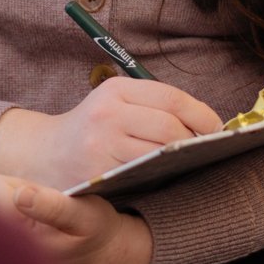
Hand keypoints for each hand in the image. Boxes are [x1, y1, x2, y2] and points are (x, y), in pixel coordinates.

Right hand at [0, 78, 219, 188]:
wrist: (46, 154)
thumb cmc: (92, 129)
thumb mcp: (115, 103)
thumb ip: (152, 107)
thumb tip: (205, 122)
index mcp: (116, 89)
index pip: (172, 98)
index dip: (202, 114)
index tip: (216, 128)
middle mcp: (108, 112)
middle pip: (170, 126)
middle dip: (196, 140)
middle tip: (206, 148)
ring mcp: (102, 143)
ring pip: (160, 152)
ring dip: (182, 158)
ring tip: (191, 160)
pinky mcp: (98, 171)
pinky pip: (143, 173)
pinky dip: (162, 173)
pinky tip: (167, 174)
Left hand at [0, 175, 152, 263]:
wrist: (101, 259)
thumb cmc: (94, 230)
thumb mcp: (84, 214)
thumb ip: (52, 206)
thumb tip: (20, 196)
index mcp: (21, 239)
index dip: (15, 184)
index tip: (38, 197)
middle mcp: (2, 251)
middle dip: (2, 192)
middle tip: (33, 207)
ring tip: (25, 216)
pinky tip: (8, 225)